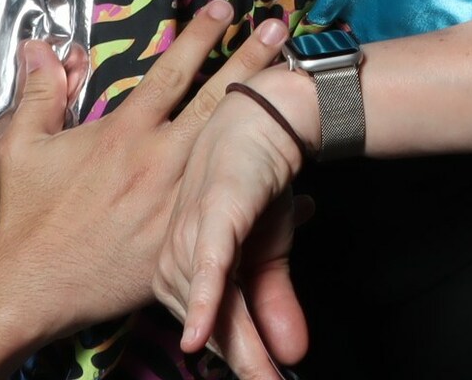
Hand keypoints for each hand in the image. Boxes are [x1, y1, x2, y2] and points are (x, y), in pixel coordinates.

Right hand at [0, 3, 287, 351]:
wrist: (33, 286)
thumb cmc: (27, 216)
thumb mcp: (21, 146)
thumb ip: (38, 92)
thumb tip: (38, 45)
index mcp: (124, 131)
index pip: (171, 72)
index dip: (200, 36)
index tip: (226, 8)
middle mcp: (158, 159)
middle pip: (215, 100)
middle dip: (250, 61)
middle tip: (281, 29)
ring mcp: (176, 200)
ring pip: (231, 149)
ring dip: (264, 118)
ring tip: (297, 91)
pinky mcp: (183, 241)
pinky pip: (234, 218)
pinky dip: (267, 204)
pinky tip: (301, 193)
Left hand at [162, 67, 321, 364]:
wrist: (268, 117)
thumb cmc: (256, 180)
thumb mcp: (270, 250)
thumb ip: (273, 302)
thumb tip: (292, 354)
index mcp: (185, 267)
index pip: (210, 327)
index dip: (239, 358)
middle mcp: (179, 256)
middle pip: (211, 323)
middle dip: (243, 357)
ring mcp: (190, 235)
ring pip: (210, 304)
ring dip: (235, 344)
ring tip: (264, 375)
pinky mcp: (212, 214)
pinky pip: (205, 265)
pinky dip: (202, 300)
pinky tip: (199, 335)